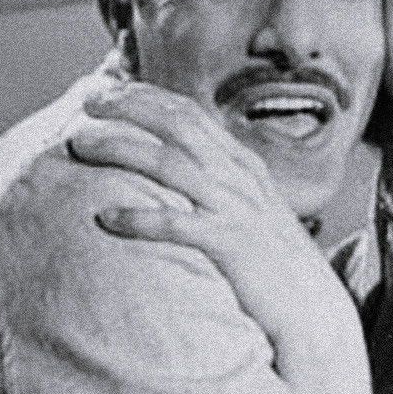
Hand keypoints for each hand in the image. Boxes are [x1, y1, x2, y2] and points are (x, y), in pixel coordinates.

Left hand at [67, 83, 357, 342]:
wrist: (312, 307)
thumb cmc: (272, 263)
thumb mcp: (248, 210)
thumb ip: (217, 185)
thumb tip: (173, 171)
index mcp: (242, 164)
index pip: (189, 112)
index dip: (145, 95)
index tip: (106, 87)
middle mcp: (240, 177)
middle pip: (178, 124)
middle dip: (129, 106)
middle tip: (85, 101)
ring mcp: (237, 208)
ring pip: (171, 165)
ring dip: (121, 149)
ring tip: (79, 144)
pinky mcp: (232, 244)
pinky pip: (179, 225)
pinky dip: (140, 218)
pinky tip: (106, 218)